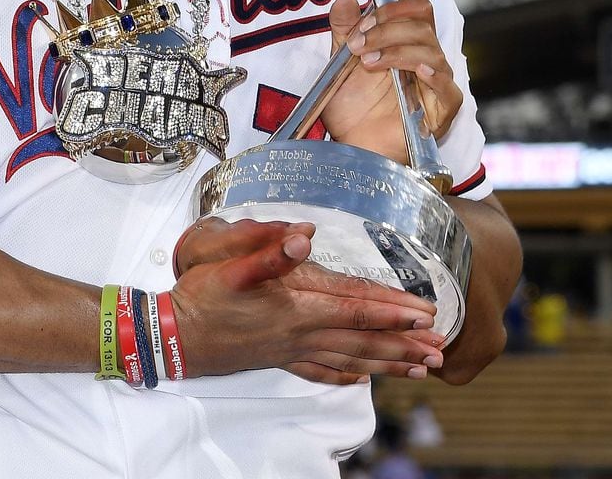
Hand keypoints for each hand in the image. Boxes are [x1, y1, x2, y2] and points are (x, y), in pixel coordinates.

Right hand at [171, 217, 444, 384]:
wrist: (173, 335)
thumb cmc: (202, 297)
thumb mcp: (231, 264)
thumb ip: (270, 251)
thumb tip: (303, 232)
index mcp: (296, 305)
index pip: (356, 308)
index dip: (392, 310)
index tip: (424, 313)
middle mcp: (301, 332)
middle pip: (362, 340)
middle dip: (404, 343)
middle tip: (439, 348)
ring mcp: (291, 350)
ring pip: (350, 359)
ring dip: (387, 363)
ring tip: (420, 368)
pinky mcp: (279, 357)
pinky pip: (322, 370)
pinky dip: (346, 375)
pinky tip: (360, 379)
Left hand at [320, 0, 462, 161]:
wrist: (351, 144)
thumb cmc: (352, 106)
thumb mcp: (340, 62)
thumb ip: (344, 30)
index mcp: (407, 43)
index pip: (418, 11)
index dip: (393, 10)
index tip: (362, 24)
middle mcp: (425, 59)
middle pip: (423, 28)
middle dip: (387, 30)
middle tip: (359, 45)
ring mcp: (436, 85)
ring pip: (431, 53)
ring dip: (397, 52)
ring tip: (368, 63)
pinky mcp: (441, 111)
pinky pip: (449, 89)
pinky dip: (435, 77)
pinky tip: (418, 72)